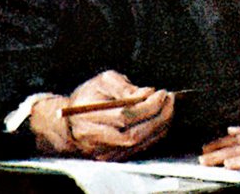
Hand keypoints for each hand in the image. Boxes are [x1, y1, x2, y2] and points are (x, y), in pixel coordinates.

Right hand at [29, 70, 174, 160]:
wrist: (69, 124)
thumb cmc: (87, 98)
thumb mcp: (103, 81)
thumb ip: (124, 86)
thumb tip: (147, 93)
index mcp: (89, 117)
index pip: (124, 116)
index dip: (147, 106)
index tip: (161, 93)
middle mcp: (96, 139)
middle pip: (134, 133)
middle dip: (158, 116)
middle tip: (170, 100)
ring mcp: (104, 151)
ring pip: (139, 143)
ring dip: (160, 125)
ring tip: (168, 107)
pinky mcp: (114, 157)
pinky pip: (140, 148)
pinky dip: (155, 134)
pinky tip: (161, 120)